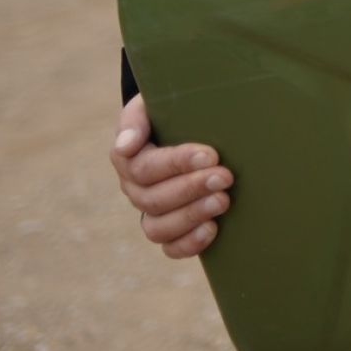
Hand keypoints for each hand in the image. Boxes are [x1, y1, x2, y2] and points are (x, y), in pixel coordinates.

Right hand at [111, 93, 233, 257]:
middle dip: (192, 188)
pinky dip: (189, 243)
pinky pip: (170, 247)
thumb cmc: (171, 110)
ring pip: (158, 227)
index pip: (146, 167)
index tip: (210, 154)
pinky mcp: (169, 230)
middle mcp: (135, 189)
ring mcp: (151, 212)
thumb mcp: (152, 102)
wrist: (187, 124)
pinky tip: (212, 228)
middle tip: (225, 176)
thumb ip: (136, 119)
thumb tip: (125, 146)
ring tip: (222, 201)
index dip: (177, 163)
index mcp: (128, 158)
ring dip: (192, 216)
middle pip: (153, 199)